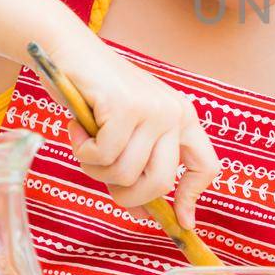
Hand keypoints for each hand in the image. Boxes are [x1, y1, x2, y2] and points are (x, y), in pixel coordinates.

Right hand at [48, 38, 220, 229]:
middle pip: (159, 183)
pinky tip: (78, 128)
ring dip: (96, 168)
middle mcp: (175, 113)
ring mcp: (153, 109)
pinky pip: (103, 155)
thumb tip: (146, 216)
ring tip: (87, 143)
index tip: (179, 222)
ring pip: (125, 174)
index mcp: (183, 119)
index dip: (191, 199)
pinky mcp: (126, 107)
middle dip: (126, 195)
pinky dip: (83, 150)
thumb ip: (139, 169)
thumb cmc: (96, 98)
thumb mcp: (127, 135)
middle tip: (104, 179)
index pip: (206, 167)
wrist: (69, 52)